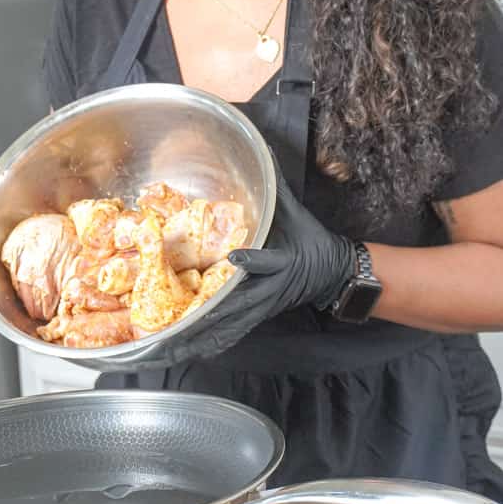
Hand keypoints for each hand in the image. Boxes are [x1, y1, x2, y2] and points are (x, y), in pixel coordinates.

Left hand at [129, 155, 356, 367]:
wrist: (335, 273)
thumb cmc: (312, 241)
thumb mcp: (296, 213)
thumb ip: (275, 187)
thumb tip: (264, 150)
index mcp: (283, 260)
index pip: (268, 260)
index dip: (253, 260)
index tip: (235, 258)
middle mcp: (269, 289)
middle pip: (236, 306)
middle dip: (204, 318)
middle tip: (174, 327)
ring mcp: (262, 306)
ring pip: (228, 327)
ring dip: (198, 339)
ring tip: (168, 349)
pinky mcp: (258, 317)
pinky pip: (231, 334)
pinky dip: (208, 344)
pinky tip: (186, 353)